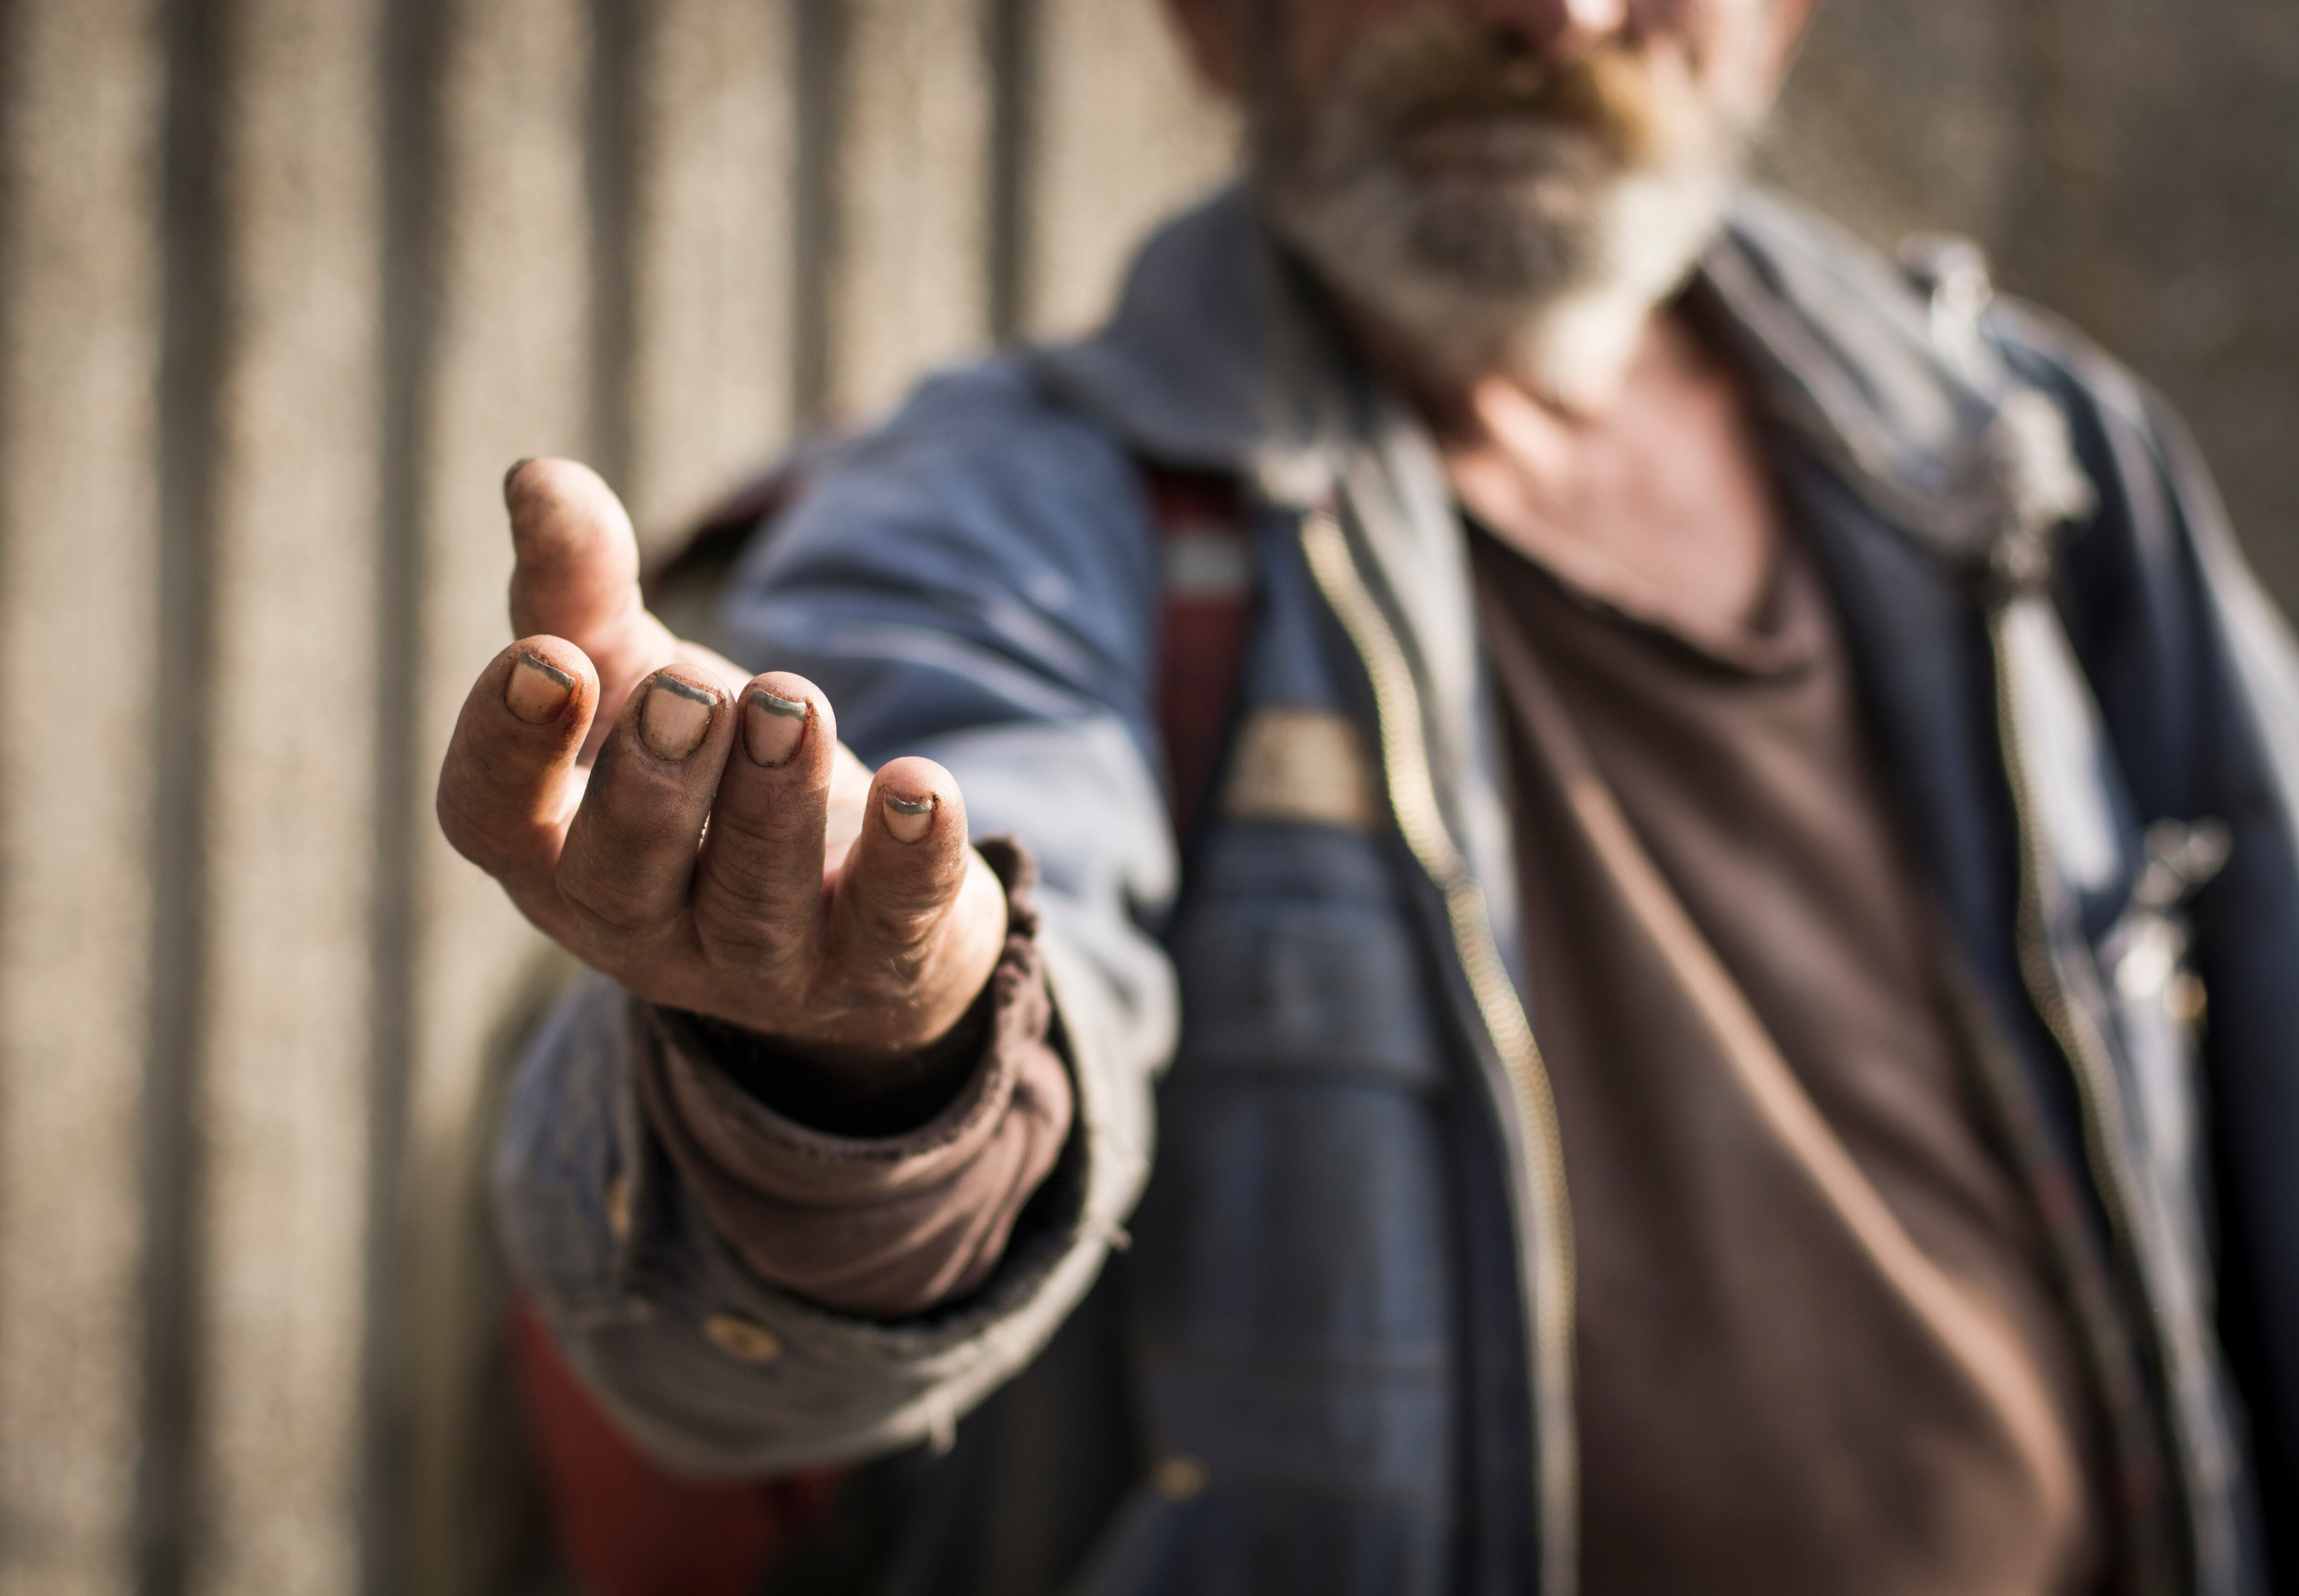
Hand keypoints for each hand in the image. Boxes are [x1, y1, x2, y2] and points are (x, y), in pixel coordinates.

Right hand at [437, 459, 1007, 1063]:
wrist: (848, 889)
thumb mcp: (637, 676)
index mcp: (553, 849)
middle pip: (622, 874)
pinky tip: (922, 786)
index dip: (506, 745)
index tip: (547, 656)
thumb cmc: (703, 770)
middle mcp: (639, 924)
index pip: (488, 818)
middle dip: (654, 780)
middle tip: (694, 691)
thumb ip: (581, 588)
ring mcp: (760, 962)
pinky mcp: (876, 965)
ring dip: (774, 798)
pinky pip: (892, 922)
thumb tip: (536, 475)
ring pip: (755, 901)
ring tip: (793, 702)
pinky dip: (911, 856)